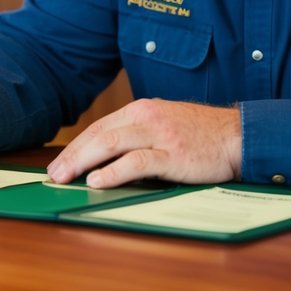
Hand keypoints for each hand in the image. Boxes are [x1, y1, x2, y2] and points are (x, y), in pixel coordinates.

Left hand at [46, 99, 241, 188]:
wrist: (237, 136)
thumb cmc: (201, 135)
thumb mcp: (164, 125)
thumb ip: (138, 135)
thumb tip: (104, 158)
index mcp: (142, 110)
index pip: (99, 128)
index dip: (75, 147)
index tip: (59, 164)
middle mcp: (146, 117)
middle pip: (99, 135)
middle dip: (72, 156)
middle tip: (53, 175)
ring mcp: (160, 135)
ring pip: (111, 144)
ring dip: (83, 162)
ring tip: (66, 178)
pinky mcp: (173, 155)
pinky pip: (137, 162)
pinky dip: (113, 172)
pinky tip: (98, 181)